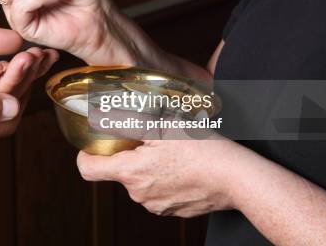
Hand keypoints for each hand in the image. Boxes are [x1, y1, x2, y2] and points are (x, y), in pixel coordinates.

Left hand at [76, 137, 244, 216]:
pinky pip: (158, 191)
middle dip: (128, 154)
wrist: (239, 179)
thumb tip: (103, 114)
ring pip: (140, 181)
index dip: (86, 154)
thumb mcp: (163, 126)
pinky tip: (183, 166)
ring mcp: (156, 206)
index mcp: (131, 172)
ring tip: (171, 151)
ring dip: (148, 166)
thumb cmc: (204, 150)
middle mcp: (139, 194)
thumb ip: (128, 121)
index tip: (93, 145)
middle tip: (149, 138)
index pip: (88, 169)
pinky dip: (164, 178)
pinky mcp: (173, 210)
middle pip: (118, 171)